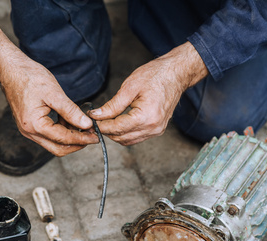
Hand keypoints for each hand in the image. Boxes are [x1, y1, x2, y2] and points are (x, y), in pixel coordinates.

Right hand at [0, 56, 98, 155]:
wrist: (11, 69)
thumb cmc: (28, 77)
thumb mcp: (54, 93)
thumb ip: (71, 111)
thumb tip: (86, 124)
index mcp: (34, 125)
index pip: (63, 139)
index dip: (82, 139)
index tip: (96, 136)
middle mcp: (29, 131)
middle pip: (58, 149)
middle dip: (77, 144)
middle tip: (92, 136)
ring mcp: (28, 129)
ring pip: (53, 143)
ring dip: (69, 137)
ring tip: (82, 124)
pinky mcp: (30, 125)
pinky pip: (48, 135)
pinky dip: (61, 131)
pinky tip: (69, 119)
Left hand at [89, 42, 207, 145]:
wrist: (176, 74)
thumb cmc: (155, 76)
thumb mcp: (129, 88)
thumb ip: (112, 105)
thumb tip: (96, 115)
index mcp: (146, 117)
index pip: (117, 128)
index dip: (101, 125)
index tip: (90, 119)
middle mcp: (153, 128)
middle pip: (121, 137)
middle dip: (106, 130)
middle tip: (95, 120)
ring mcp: (156, 131)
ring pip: (127, 141)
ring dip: (114, 134)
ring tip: (104, 121)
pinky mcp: (157, 130)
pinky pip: (136, 138)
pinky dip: (124, 133)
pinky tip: (117, 123)